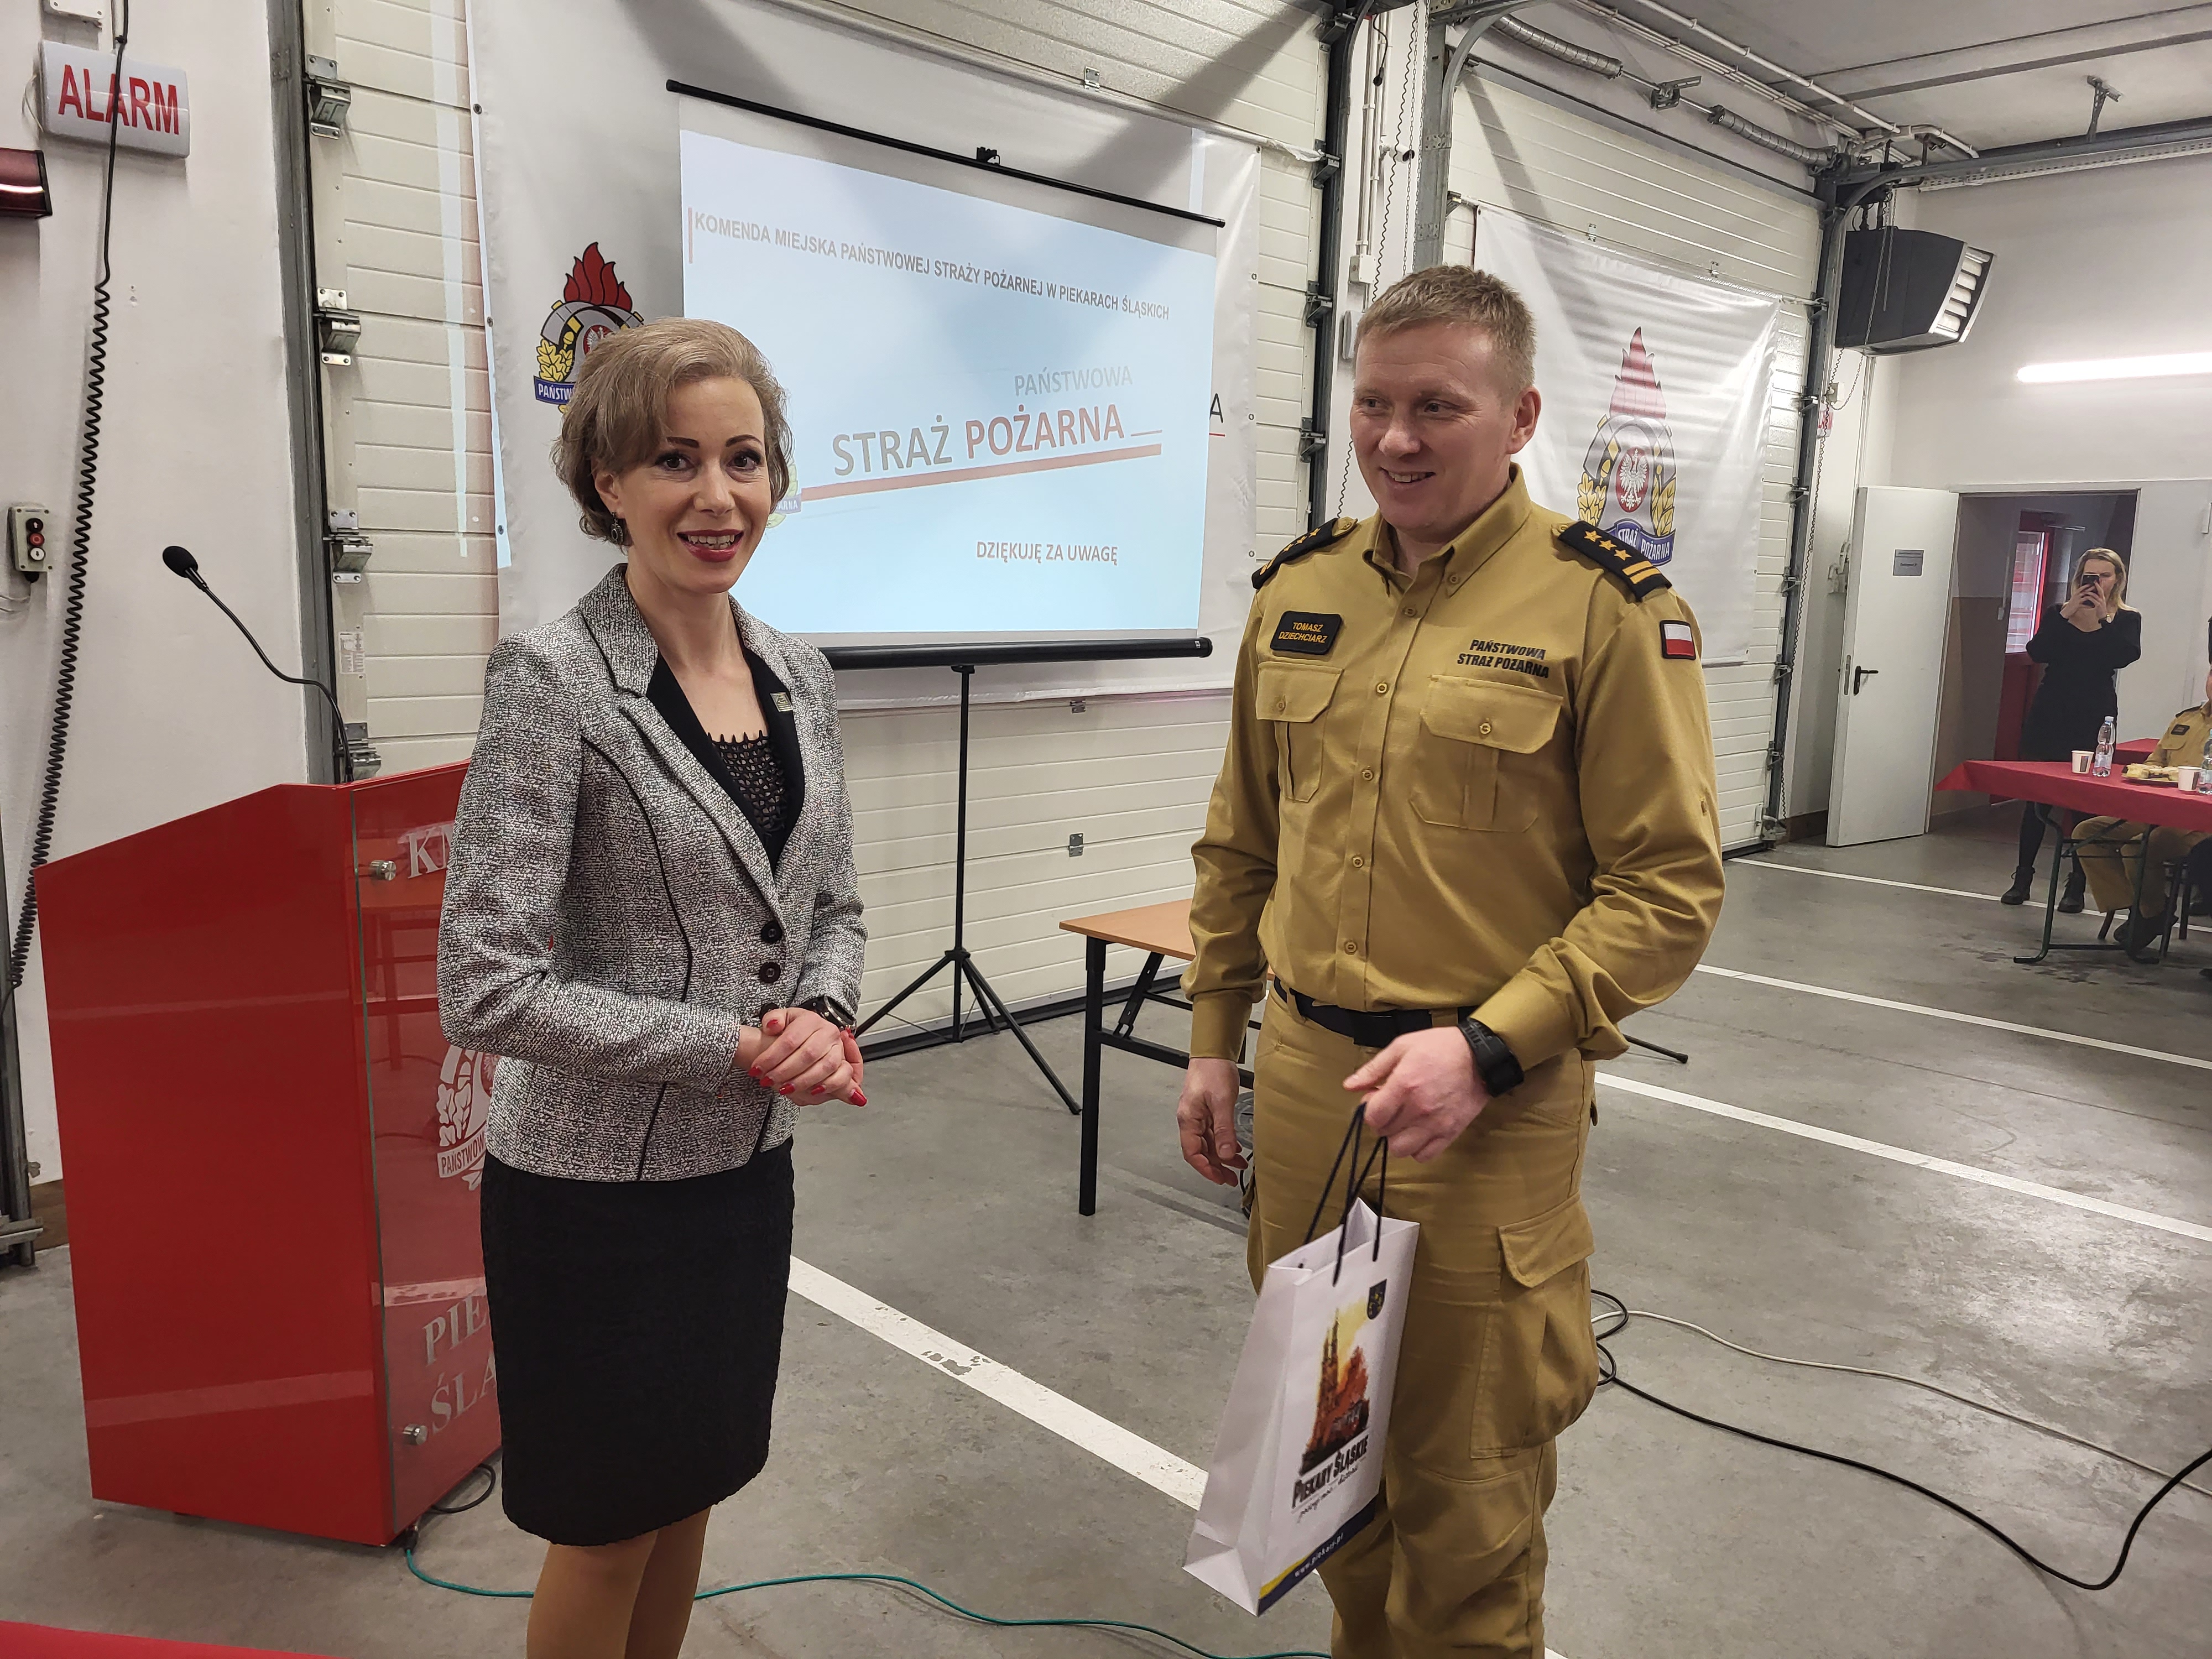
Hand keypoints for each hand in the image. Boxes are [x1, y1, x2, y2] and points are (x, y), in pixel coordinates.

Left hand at [750, 1008, 864, 1105]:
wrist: (807, 1038)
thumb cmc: (793, 1031)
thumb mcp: (781, 1019)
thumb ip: (772, 1019)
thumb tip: (772, 1026)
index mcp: (811, 1020)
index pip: (790, 1040)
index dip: (772, 1057)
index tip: (757, 1068)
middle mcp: (828, 1032)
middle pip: (807, 1054)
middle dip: (785, 1071)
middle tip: (768, 1080)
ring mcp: (838, 1048)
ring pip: (824, 1066)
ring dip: (803, 1081)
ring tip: (784, 1088)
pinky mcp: (844, 1063)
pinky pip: (841, 1076)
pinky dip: (828, 1085)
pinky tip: (812, 1091)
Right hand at [1177, 1058, 1244, 1185]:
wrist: (1214, 1053)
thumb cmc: (1213, 1072)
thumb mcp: (1221, 1102)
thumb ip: (1223, 1130)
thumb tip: (1226, 1155)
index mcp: (1188, 1120)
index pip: (1192, 1153)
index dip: (1206, 1168)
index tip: (1220, 1178)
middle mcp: (1191, 1121)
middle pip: (1201, 1151)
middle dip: (1216, 1166)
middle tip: (1231, 1178)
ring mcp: (1198, 1117)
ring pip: (1209, 1144)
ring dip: (1223, 1156)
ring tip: (1240, 1165)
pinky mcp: (1207, 1112)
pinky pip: (1213, 1133)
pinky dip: (1224, 1143)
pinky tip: (1237, 1149)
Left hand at [1345, 1028, 1490, 1161]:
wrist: (1480, 1056)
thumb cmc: (1440, 1047)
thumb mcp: (1402, 1047)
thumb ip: (1373, 1069)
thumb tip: (1349, 1086)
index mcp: (1404, 1085)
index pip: (1372, 1117)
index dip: (1369, 1110)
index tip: (1376, 1100)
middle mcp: (1418, 1108)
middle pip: (1384, 1133)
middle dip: (1382, 1121)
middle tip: (1391, 1107)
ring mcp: (1436, 1124)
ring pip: (1401, 1150)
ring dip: (1397, 1138)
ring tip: (1404, 1122)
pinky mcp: (1451, 1133)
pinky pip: (1425, 1156)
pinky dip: (1417, 1149)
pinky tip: (1419, 1132)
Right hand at [2061, 588, 2100, 625]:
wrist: (2067, 610)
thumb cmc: (2071, 604)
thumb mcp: (2073, 598)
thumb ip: (2078, 594)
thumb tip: (2083, 591)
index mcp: (2075, 594)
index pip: (2080, 589)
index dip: (2084, 586)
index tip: (2089, 584)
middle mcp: (2076, 597)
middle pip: (2083, 592)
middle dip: (2089, 589)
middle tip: (2094, 587)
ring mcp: (2077, 601)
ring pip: (2085, 598)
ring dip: (2090, 597)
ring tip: (2095, 596)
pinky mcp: (2078, 606)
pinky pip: (2084, 606)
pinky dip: (2088, 606)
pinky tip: (2092, 606)